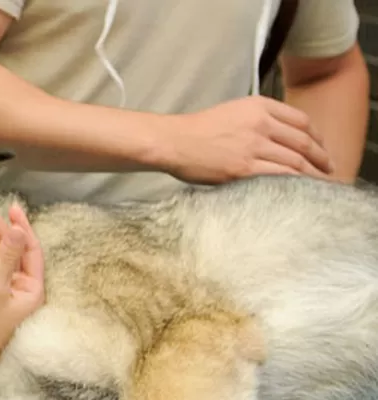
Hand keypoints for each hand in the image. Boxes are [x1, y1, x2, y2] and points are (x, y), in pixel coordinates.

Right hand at [0, 195, 44, 387]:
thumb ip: (5, 257)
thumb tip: (17, 229)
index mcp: (33, 291)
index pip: (31, 249)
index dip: (20, 226)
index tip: (7, 206)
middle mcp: (24, 292)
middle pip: (16, 250)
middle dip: (1, 226)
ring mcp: (9, 295)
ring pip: (6, 257)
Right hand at [159, 95, 334, 183]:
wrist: (173, 141)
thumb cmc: (196, 130)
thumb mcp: (232, 112)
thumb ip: (258, 119)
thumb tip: (279, 138)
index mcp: (259, 106)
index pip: (301, 120)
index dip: (318, 137)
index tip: (322, 148)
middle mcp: (261, 123)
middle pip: (304, 142)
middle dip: (322, 158)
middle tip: (329, 169)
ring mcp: (254, 146)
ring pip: (296, 161)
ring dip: (313, 174)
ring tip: (321, 184)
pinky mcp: (244, 168)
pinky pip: (280, 176)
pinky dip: (296, 184)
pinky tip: (302, 190)